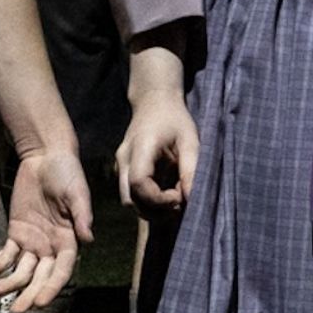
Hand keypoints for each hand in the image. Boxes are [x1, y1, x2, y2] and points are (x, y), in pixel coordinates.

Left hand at [0, 147, 97, 312]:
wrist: (46, 156)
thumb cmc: (67, 173)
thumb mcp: (77, 192)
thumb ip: (81, 216)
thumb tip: (88, 238)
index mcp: (69, 240)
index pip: (61, 271)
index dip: (52, 288)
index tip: (40, 303)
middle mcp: (51, 246)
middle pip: (40, 277)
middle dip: (28, 295)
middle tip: (16, 311)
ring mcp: (33, 240)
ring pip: (22, 270)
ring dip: (11, 283)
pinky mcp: (17, 231)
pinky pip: (8, 253)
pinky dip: (0, 263)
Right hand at [119, 85, 200, 214]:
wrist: (154, 102)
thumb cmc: (174, 119)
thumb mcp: (190, 141)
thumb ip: (191, 170)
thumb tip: (191, 199)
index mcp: (139, 148)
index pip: (139, 184)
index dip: (159, 200)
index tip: (179, 197)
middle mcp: (124, 159)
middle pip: (130, 200)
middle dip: (155, 211)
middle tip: (179, 203)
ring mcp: (120, 166)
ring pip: (129, 201)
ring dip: (151, 209)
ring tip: (175, 198)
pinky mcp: (123, 172)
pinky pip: (132, 195)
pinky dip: (148, 202)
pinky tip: (167, 193)